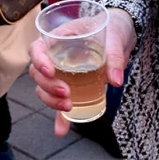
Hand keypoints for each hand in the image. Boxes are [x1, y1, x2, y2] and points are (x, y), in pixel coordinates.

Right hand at [29, 7, 135, 136]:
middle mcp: (55, 56)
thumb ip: (114, 57)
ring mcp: (61, 73)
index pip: (37, 48)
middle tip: (66, 93)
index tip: (51, 71)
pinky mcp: (72, 87)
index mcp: (59, 38)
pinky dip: (60, 118)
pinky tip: (61, 130)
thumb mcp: (115, 37)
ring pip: (44, 89)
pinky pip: (61, 103)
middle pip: (37, 73)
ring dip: (51, 101)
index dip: (39, 60)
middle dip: (48, 86)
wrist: (121, 36)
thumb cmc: (112, 29)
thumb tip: (115, 80)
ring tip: (68, 107)